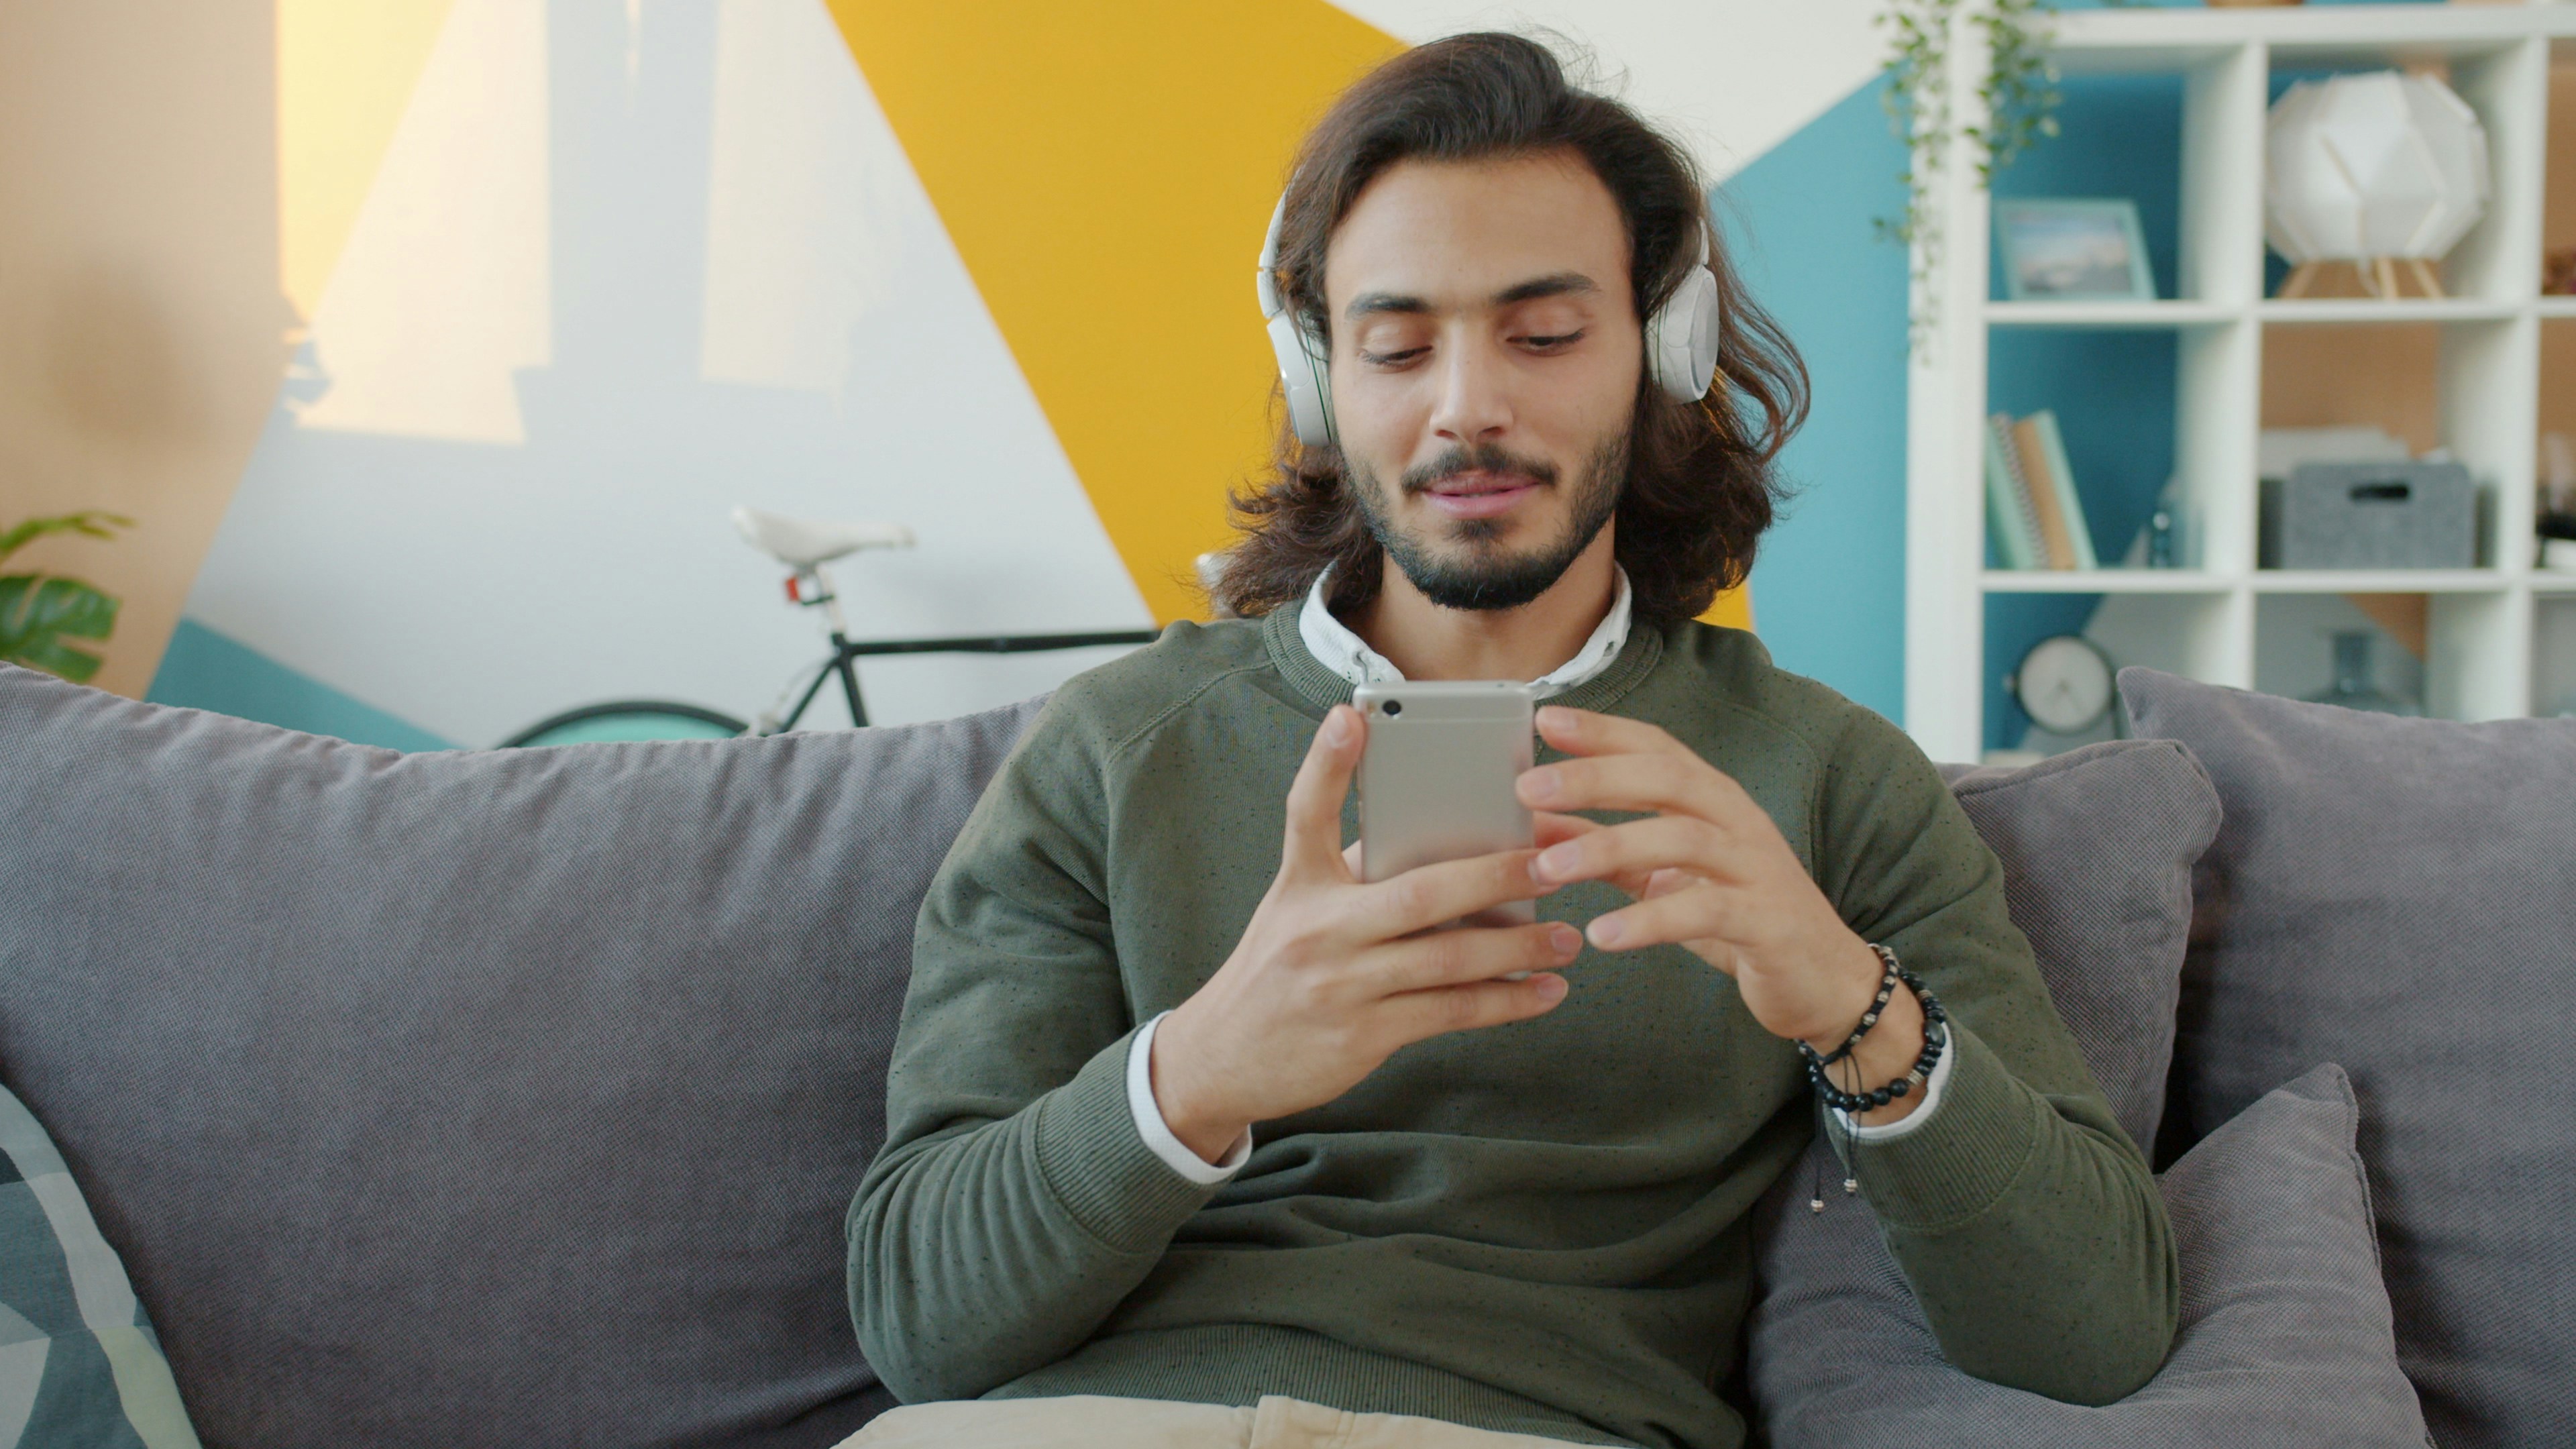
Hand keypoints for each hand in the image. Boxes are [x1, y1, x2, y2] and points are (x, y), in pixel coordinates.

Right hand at [1149, 704, 1582, 1163]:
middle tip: (1553, 863)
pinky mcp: (1364, 1035)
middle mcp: (1319, 929)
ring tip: (1567, 939)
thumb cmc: (1278, 969)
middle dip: (1495, 876)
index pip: (1306, 813)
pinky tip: (1542, 993)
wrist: (1224, 1058)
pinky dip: (1503, 1003)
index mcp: (1300, 885)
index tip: (1353, 715)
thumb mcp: (1296, 910)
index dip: (1327, 762)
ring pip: (1448, 960)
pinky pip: (1448, 1013)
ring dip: (1518, 949)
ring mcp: (1342, 985)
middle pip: (1419, 893)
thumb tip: (1442, 844)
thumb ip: (1355, 874)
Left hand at [1516, 707, 1926, 1124]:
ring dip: (1609, 848)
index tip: (1543, 718)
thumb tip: (1533, 823)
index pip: (1656, 747)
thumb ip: (1601, 846)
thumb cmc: (1736, 916)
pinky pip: (1705, 911)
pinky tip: (1603, 935)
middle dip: (1594, 777)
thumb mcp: (1660, 876)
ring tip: (1549, 869)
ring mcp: (1756, 868)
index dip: (1602, 731)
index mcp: (1712, 800)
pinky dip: (1650, 921)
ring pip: (1683, 838)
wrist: (1823, 979)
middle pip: (1666, 778)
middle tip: (1528, 787)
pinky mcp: (1767, 921)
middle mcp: (1737, 821)